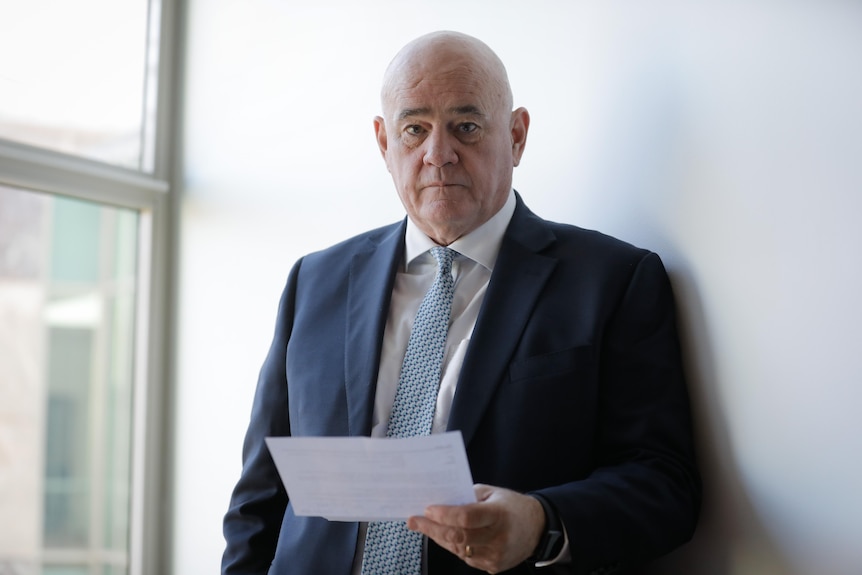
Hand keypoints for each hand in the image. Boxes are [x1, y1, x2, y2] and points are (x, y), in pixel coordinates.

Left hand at [407, 484, 545, 573]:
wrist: (537, 528)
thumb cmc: (513, 506)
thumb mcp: (493, 493)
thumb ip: (468, 496)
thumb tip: (441, 500)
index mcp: (499, 514)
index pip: (466, 517)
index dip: (444, 515)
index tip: (428, 509)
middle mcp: (498, 537)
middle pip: (458, 537)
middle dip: (432, 529)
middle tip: (416, 521)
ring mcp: (496, 555)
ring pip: (458, 550)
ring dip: (438, 538)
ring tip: (425, 526)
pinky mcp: (493, 566)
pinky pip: (466, 558)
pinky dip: (453, 546)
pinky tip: (444, 536)